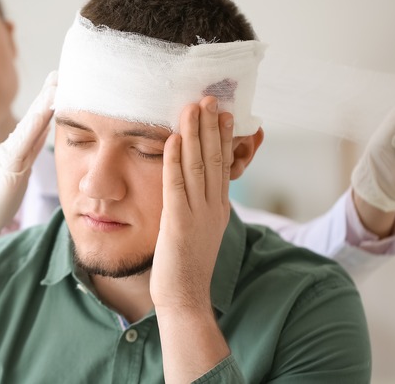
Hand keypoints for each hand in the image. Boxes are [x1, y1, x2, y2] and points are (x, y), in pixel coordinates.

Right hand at [0, 71, 56, 268]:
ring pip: (30, 123)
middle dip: (49, 93)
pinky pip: (24, 141)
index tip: (64, 81)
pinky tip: (46, 111)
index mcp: (19, 148)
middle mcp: (13, 146)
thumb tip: (46, 132)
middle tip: (62, 72)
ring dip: (44, 103)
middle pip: (35, 116)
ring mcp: (9, 154)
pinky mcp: (7, 165)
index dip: (51, 101)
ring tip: (57, 84)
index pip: (39, 121)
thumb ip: (30, 152)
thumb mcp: (20, 172)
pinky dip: (35, 124)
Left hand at [150, 95, 233, 311]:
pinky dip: (174, 160)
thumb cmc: (186, 265)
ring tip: (194, 107)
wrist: (185, 297)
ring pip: (198, 166)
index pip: (222, 165)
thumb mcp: (201, 229)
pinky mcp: (178, 222)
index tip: (222, 112)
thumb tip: (198, 185)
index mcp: (218, 207)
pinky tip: (172, 139)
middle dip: (211, 126)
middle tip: (211, 97)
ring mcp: (198, 214)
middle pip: (214, 159)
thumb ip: (200, 206)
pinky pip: (176, 186)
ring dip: (195, 134)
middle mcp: (212, 207)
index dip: (222, 137)